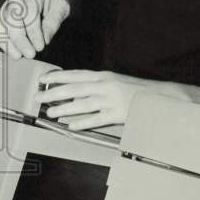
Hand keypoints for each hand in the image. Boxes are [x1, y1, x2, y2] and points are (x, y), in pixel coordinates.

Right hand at [0, 0, 69, 63]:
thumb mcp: (61, 7)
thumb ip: (53, 23)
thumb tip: (45, 41)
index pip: (28, 13)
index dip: (33, 32)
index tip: (40, 47)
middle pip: (10, 18)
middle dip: (19, 40)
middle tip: (30, 54)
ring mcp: (5, 5)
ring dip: (5, 42)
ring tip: (17, 56)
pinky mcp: (1, 15)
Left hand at [34, 70, 156, 129]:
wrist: (160, 97)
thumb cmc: (137, 91)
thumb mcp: (116, 83)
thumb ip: (96, 87)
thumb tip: (74, 93)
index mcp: (105, 76)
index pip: (77, 74)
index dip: (58, 76)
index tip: (43, 79)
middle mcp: (106, 86)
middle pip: (75, 88)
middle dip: (54, 92)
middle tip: (39, 97)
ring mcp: (111, 100)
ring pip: (83, 103)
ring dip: (64, 108)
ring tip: (50, 112)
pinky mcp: (117, 114)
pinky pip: (96, 119)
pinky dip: (82, 122)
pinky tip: (71, 125)